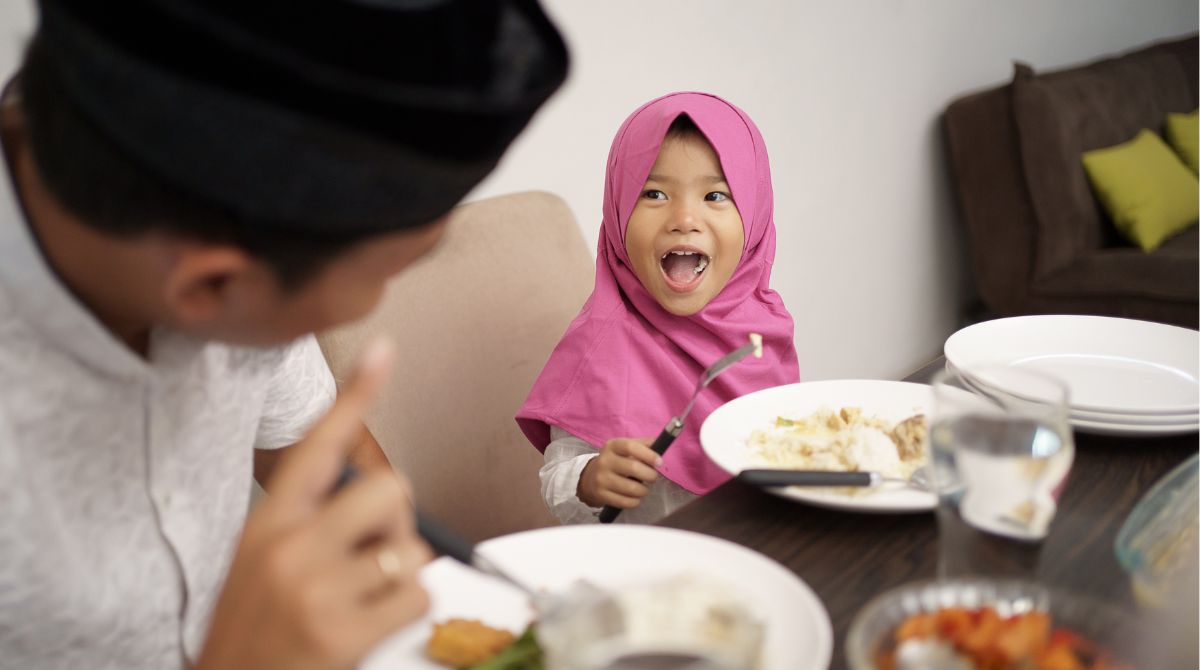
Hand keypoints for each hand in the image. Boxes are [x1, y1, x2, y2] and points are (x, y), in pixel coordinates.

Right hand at [196, 339, 431, 669]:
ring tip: (365, 598)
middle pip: (389, 489)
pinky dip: (408, 612)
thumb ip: (309, 525)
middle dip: (398, 520)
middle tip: (376, 553)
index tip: (383, 350)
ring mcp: (315, 588)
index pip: (317, 446)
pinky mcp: (342, 630)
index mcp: (268, 524)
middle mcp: (289, 547)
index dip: (354, 395)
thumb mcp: (260, 563)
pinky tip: (371, 626)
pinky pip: (417, 597)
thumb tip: (381, 501)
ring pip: (410, 547)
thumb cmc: (252, 631)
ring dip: (403, 573)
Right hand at [577, 437, 661, 508]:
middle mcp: (604, 461)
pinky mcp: (601, 495)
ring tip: (643, 488)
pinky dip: (635, 501)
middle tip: (653, 478)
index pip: (631, 447)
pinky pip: (625, 502)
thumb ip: (644, 444)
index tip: (660, 462)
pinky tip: (635, 497)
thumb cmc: (616, 461)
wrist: (591, 477)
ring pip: (632, 488)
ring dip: (644, 490)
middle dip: (650, 475)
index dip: (648, 455)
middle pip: (633, 468)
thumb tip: (661, 442)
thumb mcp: (625, 449)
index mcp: (612, 446)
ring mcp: (601, 479)